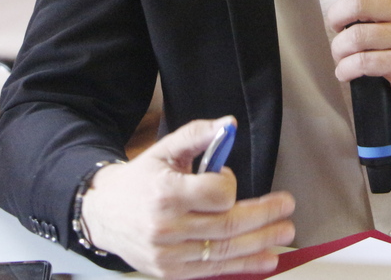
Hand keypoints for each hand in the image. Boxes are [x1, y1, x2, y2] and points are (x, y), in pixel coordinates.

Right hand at [82, 117, 294, 278]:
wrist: (103, 215)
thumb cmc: (139, 181)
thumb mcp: (165, 150)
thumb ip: (198, 135)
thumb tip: (230, 125)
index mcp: (166, 194)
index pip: (217, 194)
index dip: (230, 185)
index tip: (227, 178)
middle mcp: (167, 228)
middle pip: (228, 224)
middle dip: (264, 216)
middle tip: (286, 208)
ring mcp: (169, 254)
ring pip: (226, 250)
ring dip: (261, 242)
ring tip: (284, 232)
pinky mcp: (171, 272)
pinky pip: (214, 270)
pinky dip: (243, 265)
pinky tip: (265, 258)